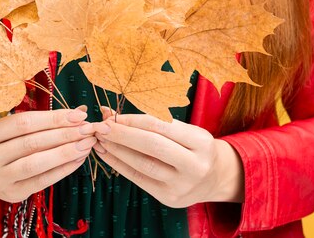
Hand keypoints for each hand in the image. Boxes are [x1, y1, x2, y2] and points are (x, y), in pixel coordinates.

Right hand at [0, 106, 97, 202]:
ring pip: (37, 164)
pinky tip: (78, 158)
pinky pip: (42, 181)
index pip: (23, 123)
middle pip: (32, 143)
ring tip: (87, 143)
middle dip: (65, 134)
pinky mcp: (12, 194)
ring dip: (67, 152)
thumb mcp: (5, 126)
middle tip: (88, 128)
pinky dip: (63, 169)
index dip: (53, 118)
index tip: (79, 113)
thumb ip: (39, 119)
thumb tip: (79, 111)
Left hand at [92, 107, 243, 207]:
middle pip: (152, 146)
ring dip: (117, 150)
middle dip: (122, 134)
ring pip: (143, 165)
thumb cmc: (193, 147)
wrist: (213, 178)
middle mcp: (195, 165)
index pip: (162, 127)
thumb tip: (112, 113)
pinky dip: (120, 165)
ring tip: (100, 140)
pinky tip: (107, 154)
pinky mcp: (169, 198)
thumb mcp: (185, 131)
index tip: (112, 114)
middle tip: (101, 126)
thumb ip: (154, 122)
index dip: (134, 120)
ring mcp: (182, 185)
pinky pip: (139, 179)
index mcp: (201, 142)